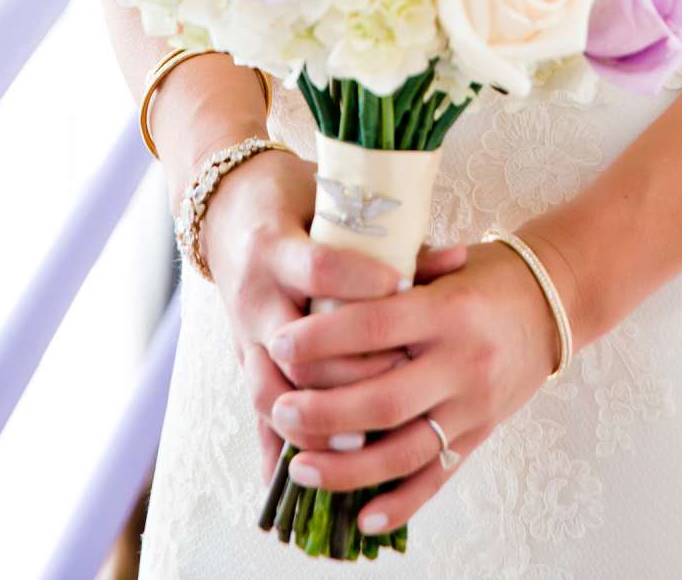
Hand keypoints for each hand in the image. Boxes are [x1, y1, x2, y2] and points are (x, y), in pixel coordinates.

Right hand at [199, 148, 469, 485]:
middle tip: (404, 382)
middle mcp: (254, 296)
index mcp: (275, 247)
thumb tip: (457, 261)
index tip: (402, 290)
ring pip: (273, 393)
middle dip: (349, 373)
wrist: (224, 207)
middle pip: (297, 349)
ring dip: (317, 422)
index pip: (319, 270)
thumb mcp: (328, 202)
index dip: (360, 282)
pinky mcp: (243, 359)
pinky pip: (257, 414)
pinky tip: (304, 481)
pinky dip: (280, 449)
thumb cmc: (291, 199)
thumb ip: (381, 236)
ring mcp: (242, 333)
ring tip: (365, 442)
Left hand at [262, 227, 574, 536]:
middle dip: (323, 413)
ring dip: (347, 468)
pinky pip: (437, 479)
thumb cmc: (487, 275)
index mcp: (448, 310)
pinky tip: (361, 519)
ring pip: (403, 452)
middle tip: (280, 411)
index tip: (281, 344)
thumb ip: (390, 277)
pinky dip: (399, 504)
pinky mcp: (480, 436)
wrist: (553, 301)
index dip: (323, 339)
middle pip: (382, 400)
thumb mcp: (442, 263)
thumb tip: (320, 291)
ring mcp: (473, 407)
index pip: (376, 326)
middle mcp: (463, 363)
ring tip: (299, 468)